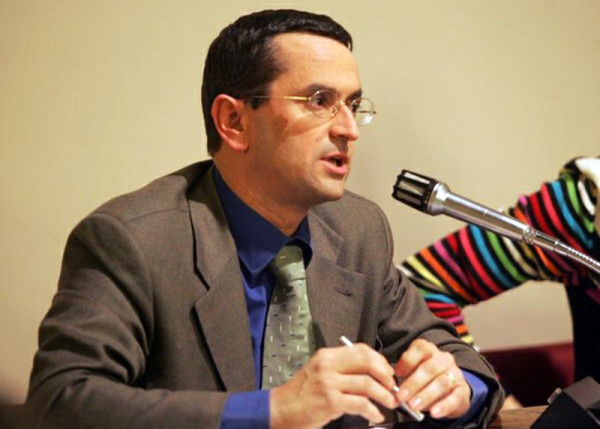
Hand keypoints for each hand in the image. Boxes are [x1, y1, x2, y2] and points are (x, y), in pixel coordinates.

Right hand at [270, 343, 399, 428]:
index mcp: (327, 355)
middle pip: (367, 362)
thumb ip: (341, 369)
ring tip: (389, 402)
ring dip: (384, 394)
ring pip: (367, 383)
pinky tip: (374, 415)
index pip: (361, 349)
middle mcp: (328, 365)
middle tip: (392, 386)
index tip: (387, 371)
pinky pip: (360, 404)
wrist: (280, 410)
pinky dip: (372, 411)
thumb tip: (371, 373)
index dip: (379, 360)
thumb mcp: (319, 373)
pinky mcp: (330, 401)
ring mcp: (328, 383)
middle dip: (385, 374)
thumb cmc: (301, 394)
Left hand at [395, 339, 470, 419]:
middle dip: (413, 383)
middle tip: (401, 396)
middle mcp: (443, 358)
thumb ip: (405, 376)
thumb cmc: (425, 379)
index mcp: (429, 350)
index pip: (420, 348)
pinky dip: (443, 406)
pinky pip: (455, 398)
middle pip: (429, 367)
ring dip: (425, 395)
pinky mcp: (463, 390)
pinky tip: (433, 412)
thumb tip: (394, 388)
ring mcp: (455, 373)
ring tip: (413, 405)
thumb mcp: (414, 372)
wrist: (451, 390)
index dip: (407, 360)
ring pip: (441, 382)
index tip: (397, 374)